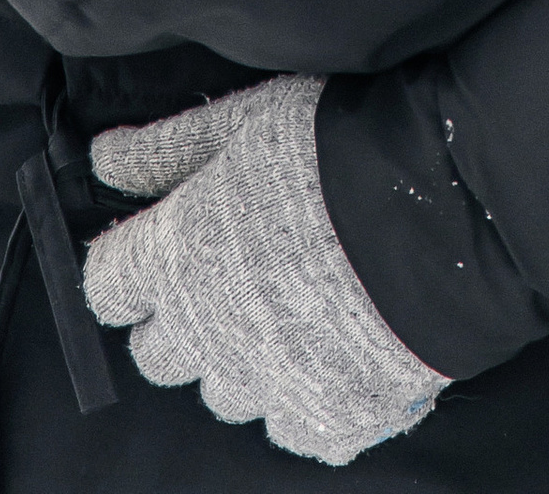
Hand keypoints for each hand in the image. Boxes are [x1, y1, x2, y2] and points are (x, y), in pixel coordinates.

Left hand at [84, 73, 445, 465]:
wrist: (444, 209)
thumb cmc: (337, 151)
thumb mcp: (247, 123)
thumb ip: (168, 148)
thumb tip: (104, 158)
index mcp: (177, 262)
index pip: (106, 286)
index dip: (128, 261)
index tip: (157, 240)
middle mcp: (209, 338)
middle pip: (158, 352)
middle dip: (180, 314)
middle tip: (230, 267)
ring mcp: (267, 388)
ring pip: (223, 392)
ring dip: (240, 355)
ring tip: (291, 301)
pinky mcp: (326, 420)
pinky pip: (290, 424)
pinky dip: (303, 391)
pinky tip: (332, 342)